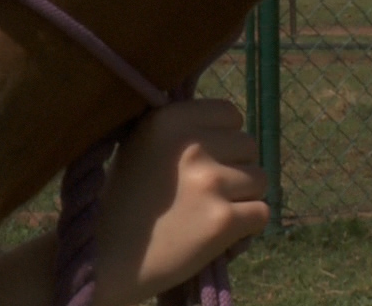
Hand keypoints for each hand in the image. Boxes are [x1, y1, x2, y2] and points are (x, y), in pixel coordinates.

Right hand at [92, 99, 268, 305]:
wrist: (110, 258)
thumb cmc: (124, 201)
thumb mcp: (140, 146)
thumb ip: (179, 132)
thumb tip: (223, 126)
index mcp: (168, 120)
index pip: (229, 113)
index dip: (222, 137)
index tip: (204, 158)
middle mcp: (191, 145)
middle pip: (248, 146)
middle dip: (234, 167)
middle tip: (204, 191)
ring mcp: (209, 182)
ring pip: (260, 179)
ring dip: (242, 197)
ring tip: (208, 211)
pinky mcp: (223, 219)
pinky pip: (262, 213)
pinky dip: (246, 226)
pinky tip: (218, 232)